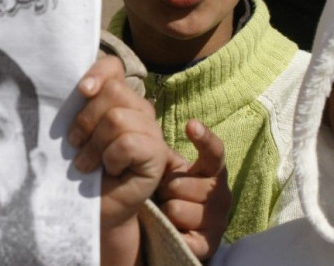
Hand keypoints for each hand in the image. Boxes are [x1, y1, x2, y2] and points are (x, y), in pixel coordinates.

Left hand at [69, 56, 167, 265]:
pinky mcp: (158, 154)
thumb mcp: (75, 130)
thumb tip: (77, 87)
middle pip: (113, 92)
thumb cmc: (81, 166)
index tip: (82, 91)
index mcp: (119, 98)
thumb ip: (78, 104)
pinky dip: (110, 158)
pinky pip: (127, 143)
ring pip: (117, 119)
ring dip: (94, 145)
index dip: (98, 72)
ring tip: (88, 163)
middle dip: (86, 120)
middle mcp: (139, 109)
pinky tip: (110, 170)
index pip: (114, 68)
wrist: (94, 207)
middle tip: (76, 143)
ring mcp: (152, 131)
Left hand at [156, 119, 230, 259]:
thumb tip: (148, 132)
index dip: (204, 138)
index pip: (214, 152)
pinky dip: (172, 232)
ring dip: (165, 211)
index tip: (190, 125)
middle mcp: (221, 195)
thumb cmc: (168, 192)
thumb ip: (163, 154)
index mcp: (212, 172)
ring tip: (167, 214)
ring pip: (176, 209)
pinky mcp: (208, 245)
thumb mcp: (166, 170)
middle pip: (180, 185)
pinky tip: (172, 230)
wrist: (172, 231)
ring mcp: (217, 221)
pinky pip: (183, 236)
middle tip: (164, 195)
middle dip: (165, 189)